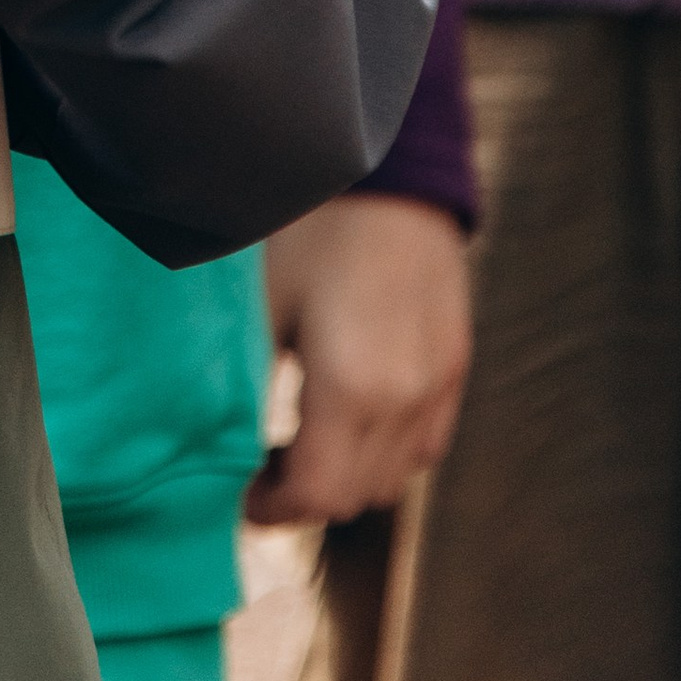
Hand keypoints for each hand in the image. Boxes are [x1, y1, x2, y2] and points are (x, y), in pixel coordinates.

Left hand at [245, 192, 472, 525]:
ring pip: (396, 477)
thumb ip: (250, 388)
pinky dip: (390, 451)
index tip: (240, 496)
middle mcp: (405, 398)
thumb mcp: (262, 310)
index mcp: (351, 388)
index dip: (273, 510)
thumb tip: (223, 446)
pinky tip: (353, 418)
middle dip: (304, 497)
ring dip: (349, 476)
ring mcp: (439, 384)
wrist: (387, 170)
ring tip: (305, 440)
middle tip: (262, 467)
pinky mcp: (456, 364)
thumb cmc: (306, 231)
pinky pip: (427, 443)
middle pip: (357, 496)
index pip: (317, 494)